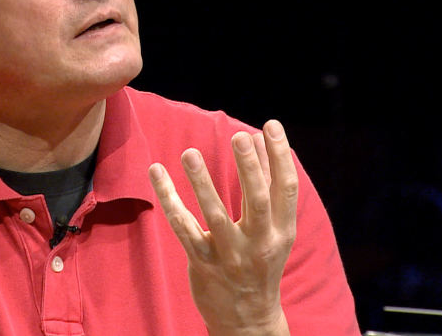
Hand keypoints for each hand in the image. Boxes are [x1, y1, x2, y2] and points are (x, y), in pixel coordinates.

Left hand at [148, 120, 297, 335]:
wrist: (247, 320)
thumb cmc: (260, 262)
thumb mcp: (275, 232)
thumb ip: (268, 189)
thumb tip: (260, 139)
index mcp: (281, 232)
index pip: (285, 189)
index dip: (280, 156)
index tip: (270, 125)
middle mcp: (259, 244)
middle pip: (257, 201)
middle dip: (249, 168)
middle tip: (238, 136)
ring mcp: (230, 256)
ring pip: (215, 216)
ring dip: (202, 182)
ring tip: (189, 152)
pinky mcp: (202, 263)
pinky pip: (183, 228)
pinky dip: (168, 199)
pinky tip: (156, 172)